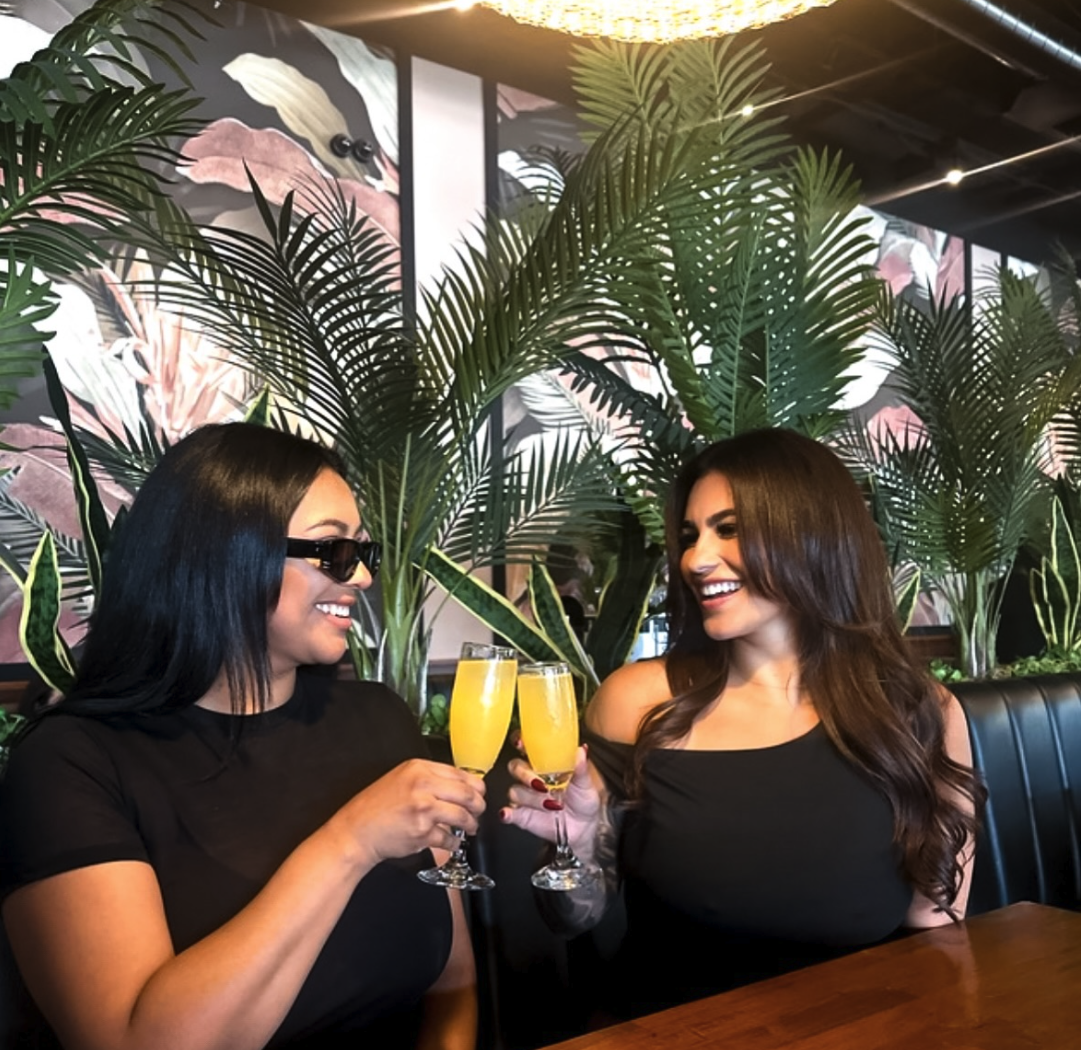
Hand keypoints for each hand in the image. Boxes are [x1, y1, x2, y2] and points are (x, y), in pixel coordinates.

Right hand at [342, 759, 485, 865]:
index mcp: (419, 768)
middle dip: (479, 806)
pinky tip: (452, 842)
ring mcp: (423, 809)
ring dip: (471, 824)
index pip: (461, 774)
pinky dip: (454, 842)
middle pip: (467, 794)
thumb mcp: (401, 778)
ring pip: (462, 816)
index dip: (476, 786)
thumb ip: (429, 778)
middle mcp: (422, 785)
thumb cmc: (377, 806)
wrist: (356, 831)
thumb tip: (460, 785)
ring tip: (470, 827)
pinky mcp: (422, 833)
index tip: (479, 793)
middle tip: (479, 811)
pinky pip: (449, 838)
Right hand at [501, 745, 602, 859]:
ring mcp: (525, 795)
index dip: (520, 742)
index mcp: (545, 763)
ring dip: (531, 798)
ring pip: (515, 790)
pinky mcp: (521, 815)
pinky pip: (508, 812)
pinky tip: (508, 813)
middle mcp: (531, 777)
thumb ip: (581, 768)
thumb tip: (581, 751)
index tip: (521, 743)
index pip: (526, 747)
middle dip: (525, 774)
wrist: (584, 827)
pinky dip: (507, 813)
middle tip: (541, 784)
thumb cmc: (583, 800)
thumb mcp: (585, 783)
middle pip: (515, 767)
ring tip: (550, 805)